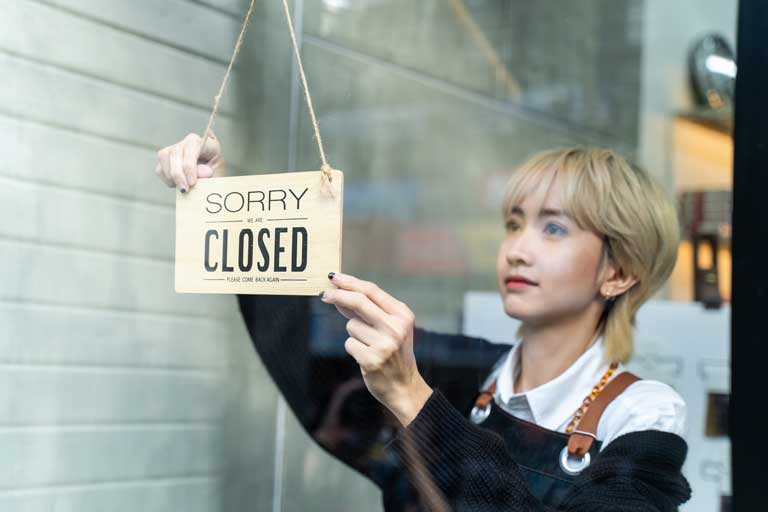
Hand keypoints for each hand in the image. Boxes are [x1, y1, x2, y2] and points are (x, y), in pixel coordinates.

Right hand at [155, 131, 226, 191]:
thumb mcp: (218, 176)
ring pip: (164, 157)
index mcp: (207, 143)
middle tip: (185, 190)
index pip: (192, 147)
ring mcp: (176, 148)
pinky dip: (166, 179)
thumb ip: (210, 174)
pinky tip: (177, 185)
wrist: (211, 182)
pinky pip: (160, 168)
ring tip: (182, 188)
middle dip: (178, 174)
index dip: (190, 165)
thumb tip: (201, 173)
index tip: (192, 183)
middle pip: (176, 152)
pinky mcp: (166, 158)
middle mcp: (190, 142)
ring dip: (171, 176)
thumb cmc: (216, 177)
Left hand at [320, 272, 432, 426]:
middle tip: (323, 294)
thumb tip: (338, 293)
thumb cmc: (393, 353)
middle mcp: (396, 328)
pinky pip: (349, 343)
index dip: (350, 282)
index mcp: (403, 315)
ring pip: (351, 326)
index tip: (334, 278)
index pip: (372, 291)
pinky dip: (353, 349)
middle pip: (359, 302)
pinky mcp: (372, 360)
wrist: (404, 386)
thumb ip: (366, 310)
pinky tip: (366, 357)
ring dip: (354, 334)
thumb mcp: (389, 327)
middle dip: (339, 295)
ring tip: (368, 346)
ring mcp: (385, 344)